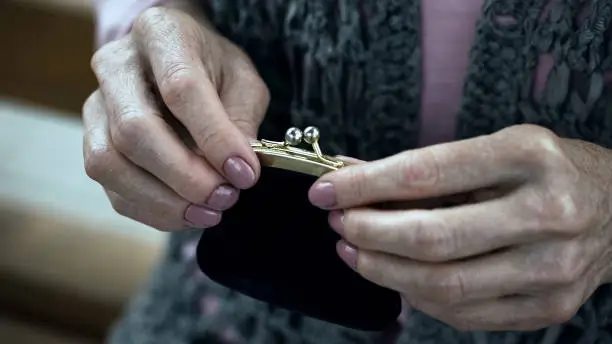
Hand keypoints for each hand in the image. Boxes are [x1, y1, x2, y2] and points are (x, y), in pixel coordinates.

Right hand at [83, 6, 268, 229]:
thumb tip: (239, 170)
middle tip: (225, 197)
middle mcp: (116, 67)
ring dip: (163, 200)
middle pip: (134, 130)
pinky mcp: (92, 141)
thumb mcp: (242, 81)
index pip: (180, 88)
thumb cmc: (212, 68)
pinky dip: (151, 210)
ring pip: (109, 163)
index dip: (213, 137)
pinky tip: (186, 213)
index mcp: (161, 35)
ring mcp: (96, 106)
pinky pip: (110, 186)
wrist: (174, 60)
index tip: (244, 173)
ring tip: (208, 212)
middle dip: (184, 175)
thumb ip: (241, 120)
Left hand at [309, 124, 611, 330]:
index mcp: (528, 156)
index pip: (427, 173)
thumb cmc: (546, 169)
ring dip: (383, 270)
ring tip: (354, 250)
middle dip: (368, 233)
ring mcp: (552, 268)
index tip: (326, 190)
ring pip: (443, 285)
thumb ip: (427, 168)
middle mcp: (547, 213)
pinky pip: (464, 314)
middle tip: (338, 223)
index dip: (365, 185)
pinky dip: (418, 297)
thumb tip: (355, 178)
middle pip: (432, 239)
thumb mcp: (494, 147)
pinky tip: (396, 276)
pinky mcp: (550, 307)